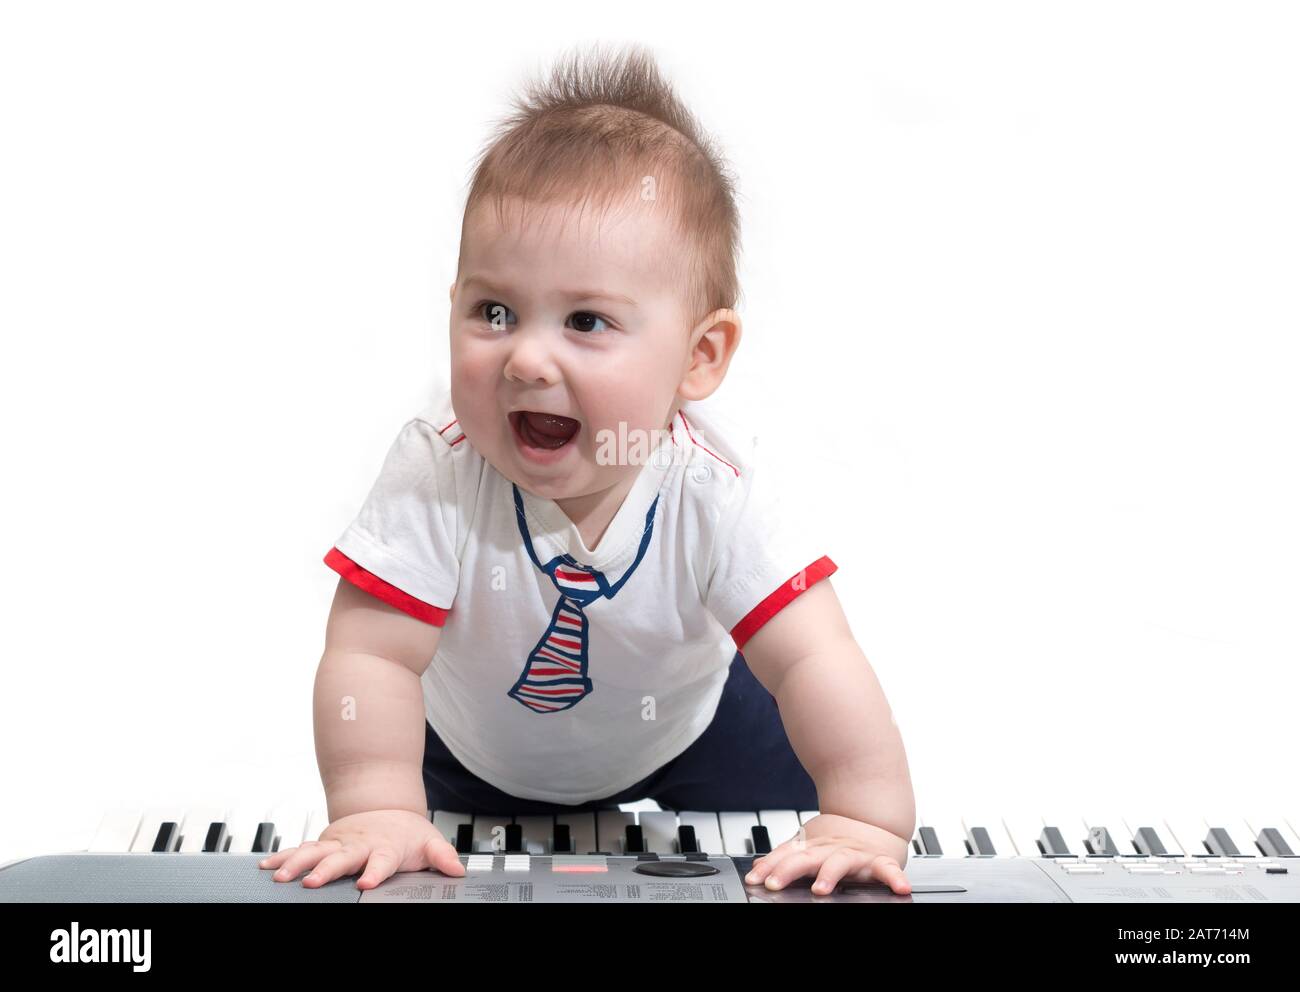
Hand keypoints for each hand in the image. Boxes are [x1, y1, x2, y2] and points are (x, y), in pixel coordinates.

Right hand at [257, 808, 465, 889]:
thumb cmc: (407, 832)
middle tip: (312, 881)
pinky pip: (301, 850)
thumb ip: (442, 856)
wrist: (387, 807)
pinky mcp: (325, 844)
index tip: (366, 882)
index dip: (375, 871)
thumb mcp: (429, 842)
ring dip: (297, 863)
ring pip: (315, 852)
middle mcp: (359, 844)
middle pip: (342, 857)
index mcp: (385, 847)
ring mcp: (339, 843)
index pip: (382, 860)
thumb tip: (458, 869)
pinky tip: (267, 867)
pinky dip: (283, 857)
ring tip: (280, 876)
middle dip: (326, 869)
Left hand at [742, 813, 911, 895]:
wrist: (873, 818)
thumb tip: (757, 865)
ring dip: (829, 874)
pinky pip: (888, 869)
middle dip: (789, 869)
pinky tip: (899, 888)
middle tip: (774, 883)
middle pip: (807, 858)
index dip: (769, 866)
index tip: (755, 878)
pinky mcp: (879, 861)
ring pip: (840, 862)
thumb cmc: (839, 838)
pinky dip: (894, 877)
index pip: (787, 855)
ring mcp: (855, 855)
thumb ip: (785, 856)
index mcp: (814, 846)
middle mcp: (832, 849)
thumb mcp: (809, 845)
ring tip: (820, 889)